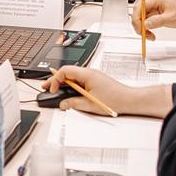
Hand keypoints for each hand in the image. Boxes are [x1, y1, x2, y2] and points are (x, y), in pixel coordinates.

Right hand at [46, 66, 173, 118]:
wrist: (129, 100)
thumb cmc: (115, 99)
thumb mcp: (90, 104)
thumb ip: (73, 103)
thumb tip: (63, 104)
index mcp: (87, 74)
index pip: (65, 71)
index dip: (55, 79)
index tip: (52, 89)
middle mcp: (89, 72)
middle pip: (67, 72)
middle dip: (55, 80)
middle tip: (46, 87)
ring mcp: (93, 76)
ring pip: (73, 76)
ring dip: (63, 83)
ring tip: (55, 90)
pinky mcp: (95, 81)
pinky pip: (79, 80)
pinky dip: (71, 85)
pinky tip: (68, 91)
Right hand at [137, 0, 175, 34]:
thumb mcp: (171, 18)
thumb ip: (157, 21)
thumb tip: (145, 24)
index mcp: (156, 0)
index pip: (139, 8)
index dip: (137, 19)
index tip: (140, 29)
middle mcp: (153, 3)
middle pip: (138, 14)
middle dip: (139, 26)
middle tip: (144, 34)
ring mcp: (153, 9)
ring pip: (141, 19)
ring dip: (143, 29)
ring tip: (150, 36)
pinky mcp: (155, 15)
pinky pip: (146, 22)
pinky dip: (147, 29)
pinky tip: (151, 34)